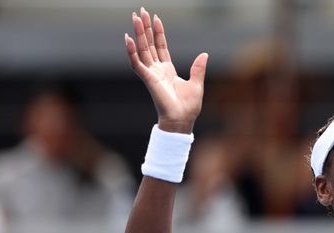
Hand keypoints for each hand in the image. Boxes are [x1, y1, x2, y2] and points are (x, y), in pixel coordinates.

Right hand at [125, 7, 206, 133]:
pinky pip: (137, 63)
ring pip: (142, 49)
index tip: (156, 18)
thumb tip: (204, 54)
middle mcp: (157, 69)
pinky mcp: (147, 79)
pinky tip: (129, 38)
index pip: (160, 46)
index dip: (158, 32)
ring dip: (138, 33)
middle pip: (149, 44)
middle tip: (140, 11)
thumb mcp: (196, 83)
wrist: (182, 119)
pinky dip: (132, 51)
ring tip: (135, 18)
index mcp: (167, 69)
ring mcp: (151, 73)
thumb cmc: (188, 106)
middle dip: (145, 28)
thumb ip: (198, 68)